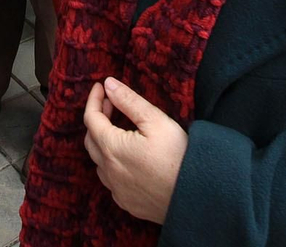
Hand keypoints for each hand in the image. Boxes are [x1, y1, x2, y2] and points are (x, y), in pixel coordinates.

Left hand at [83, 78, 186, 224]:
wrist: (194, 194)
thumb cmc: (177, 155)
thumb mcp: (155, 120)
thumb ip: (128, 100)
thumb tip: (108, 84)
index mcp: (111, 148)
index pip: (91, 119)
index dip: (94, 100)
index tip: (100, 87)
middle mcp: (108, 171)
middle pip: (90, 140)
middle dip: (97, 119)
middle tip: (110, 104)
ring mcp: (116, 190)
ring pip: (99, 162)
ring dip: (102, 142)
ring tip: (118, 128)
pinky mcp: (127, 202)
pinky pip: (111, 180)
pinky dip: (112, 164)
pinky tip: (127, 159)